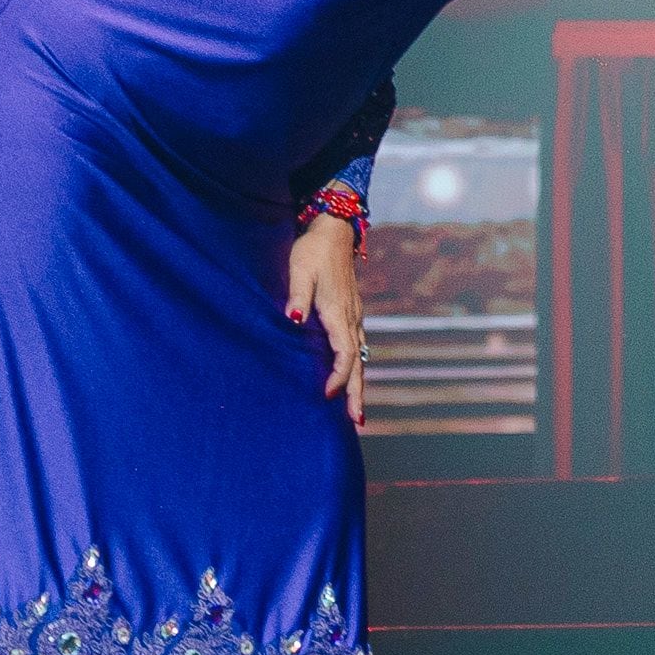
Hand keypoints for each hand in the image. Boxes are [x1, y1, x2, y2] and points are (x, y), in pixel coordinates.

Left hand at [286, 213, 367, 432]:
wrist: (334, 231)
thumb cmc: (312, 251)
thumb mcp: (299, 269)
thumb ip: (297, 296)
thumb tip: (293, 320)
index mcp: (338, 312)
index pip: (345, 353)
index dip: (339, 376)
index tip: (329, 394)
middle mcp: (351, 318)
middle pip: (359, 363)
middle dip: (357, 393)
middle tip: (357, 422)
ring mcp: (354, 317)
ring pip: (361, 358)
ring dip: (359, 384)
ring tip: (356, 412)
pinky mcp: (351, 314)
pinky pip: (357, 348)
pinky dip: (356, 368)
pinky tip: (351, 379)